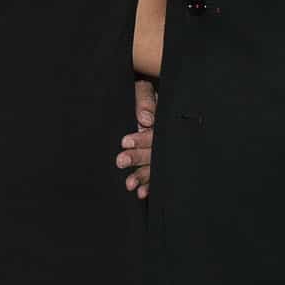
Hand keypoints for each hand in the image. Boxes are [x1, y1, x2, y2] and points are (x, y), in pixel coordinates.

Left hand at [116, 79, 155, 198]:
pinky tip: (141, 193)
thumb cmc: (141, 95)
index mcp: (163, 120)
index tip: (125, 142)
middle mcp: (164, 138)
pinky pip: (155, 176)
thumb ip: (144, 100)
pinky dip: (148, 185)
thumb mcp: (142, 91)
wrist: (142, 102)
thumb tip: (146, 119)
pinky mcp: (156, 162)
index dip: (141, 139)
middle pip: (154, 151)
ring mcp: (161, 151)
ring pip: (154, 166)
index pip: (154, 132)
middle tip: (120, 161)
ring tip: (129, 184)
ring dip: (142, 176)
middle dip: (137, 158)